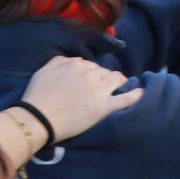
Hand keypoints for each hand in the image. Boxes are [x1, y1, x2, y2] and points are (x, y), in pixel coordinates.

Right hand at [17, 56, 142, 143]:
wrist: (39, 118)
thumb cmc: (38, 95)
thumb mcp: (44, 70)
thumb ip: (60, 60)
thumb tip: (77, 60)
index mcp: (77, 65)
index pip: (90, 65)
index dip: (90, 73)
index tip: (87, 81)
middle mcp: (90, 75)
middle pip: (104, 71)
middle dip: (103, 77)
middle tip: (98, 88)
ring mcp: (99, 91)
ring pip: (117, 80)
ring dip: (119, 82)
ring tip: (119, 87)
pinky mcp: (104, 107)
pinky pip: (125, 99)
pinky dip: (135, 95)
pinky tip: (141, 93)